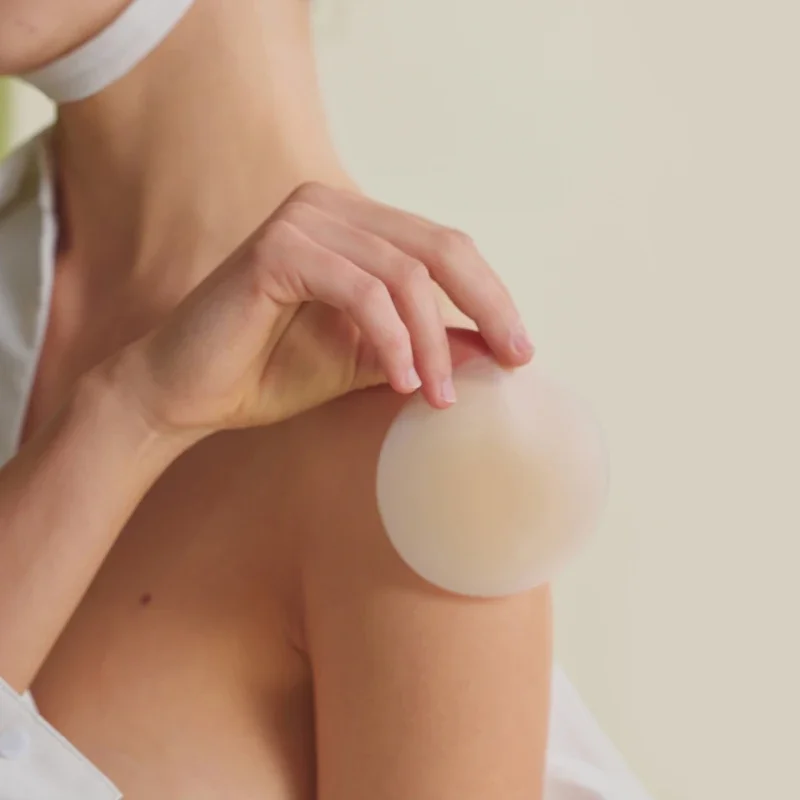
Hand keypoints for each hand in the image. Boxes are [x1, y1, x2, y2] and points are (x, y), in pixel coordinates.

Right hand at [105, 182, 533, 437]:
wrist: (188, 393)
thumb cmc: (271, 372)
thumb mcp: (368, 360)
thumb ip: (424, 344)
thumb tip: (492, 348)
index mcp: (354, 224)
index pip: (444, 247)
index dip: (490, 296)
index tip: (519, 351)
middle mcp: (330, 207)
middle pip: (439, 246)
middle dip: (484, 308)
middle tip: (510, 362)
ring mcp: (301, 220)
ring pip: (403, 273)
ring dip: (431, 341)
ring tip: (439, 396)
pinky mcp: (276, 249)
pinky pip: (360, 290)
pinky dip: (390, 339)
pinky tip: (400, 381)